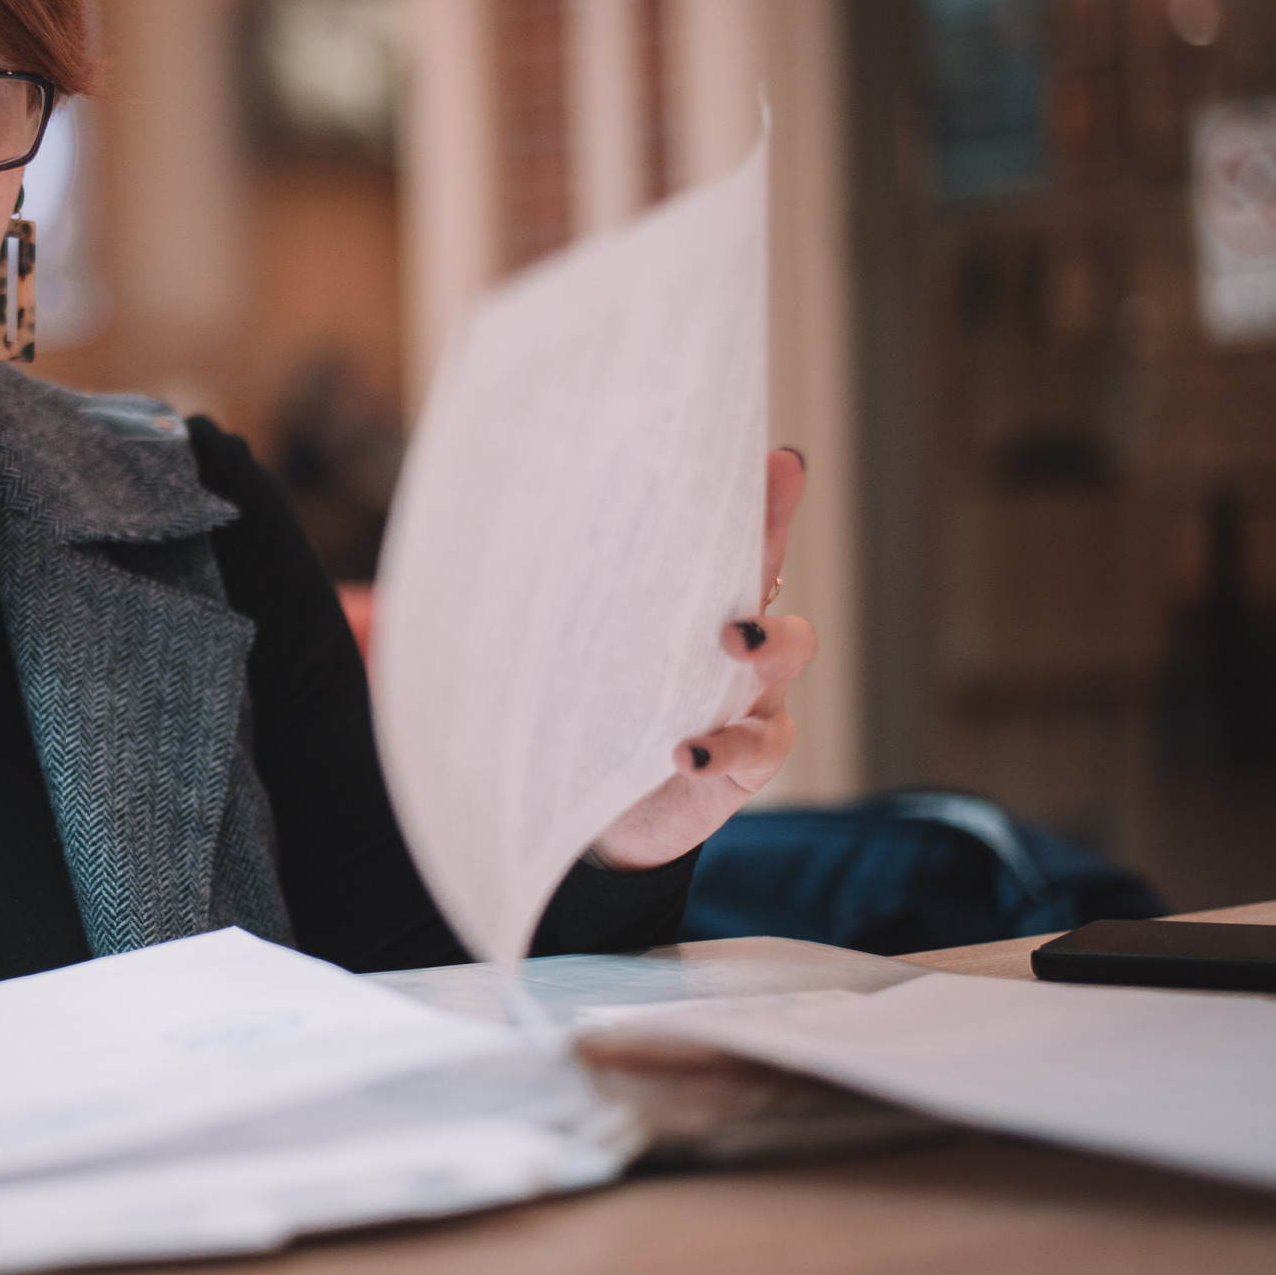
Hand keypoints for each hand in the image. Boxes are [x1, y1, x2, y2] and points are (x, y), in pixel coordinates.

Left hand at [589, 449, 815, 870]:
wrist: (589, 814)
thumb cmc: (583, 719)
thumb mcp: (566, 656)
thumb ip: (550, 608)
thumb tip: (485, 546)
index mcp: (692, 609)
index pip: (732, 544)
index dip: (763, 501)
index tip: (778, 460)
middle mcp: (733, 646)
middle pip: (769, 569)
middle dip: (774, 547)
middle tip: (732, 525)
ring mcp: (749, 702)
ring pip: (791, 655)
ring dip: (770, 642)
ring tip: (733, 640)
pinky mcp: (744, 766)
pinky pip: (760, 747)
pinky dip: (725, 746)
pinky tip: (684, 751)